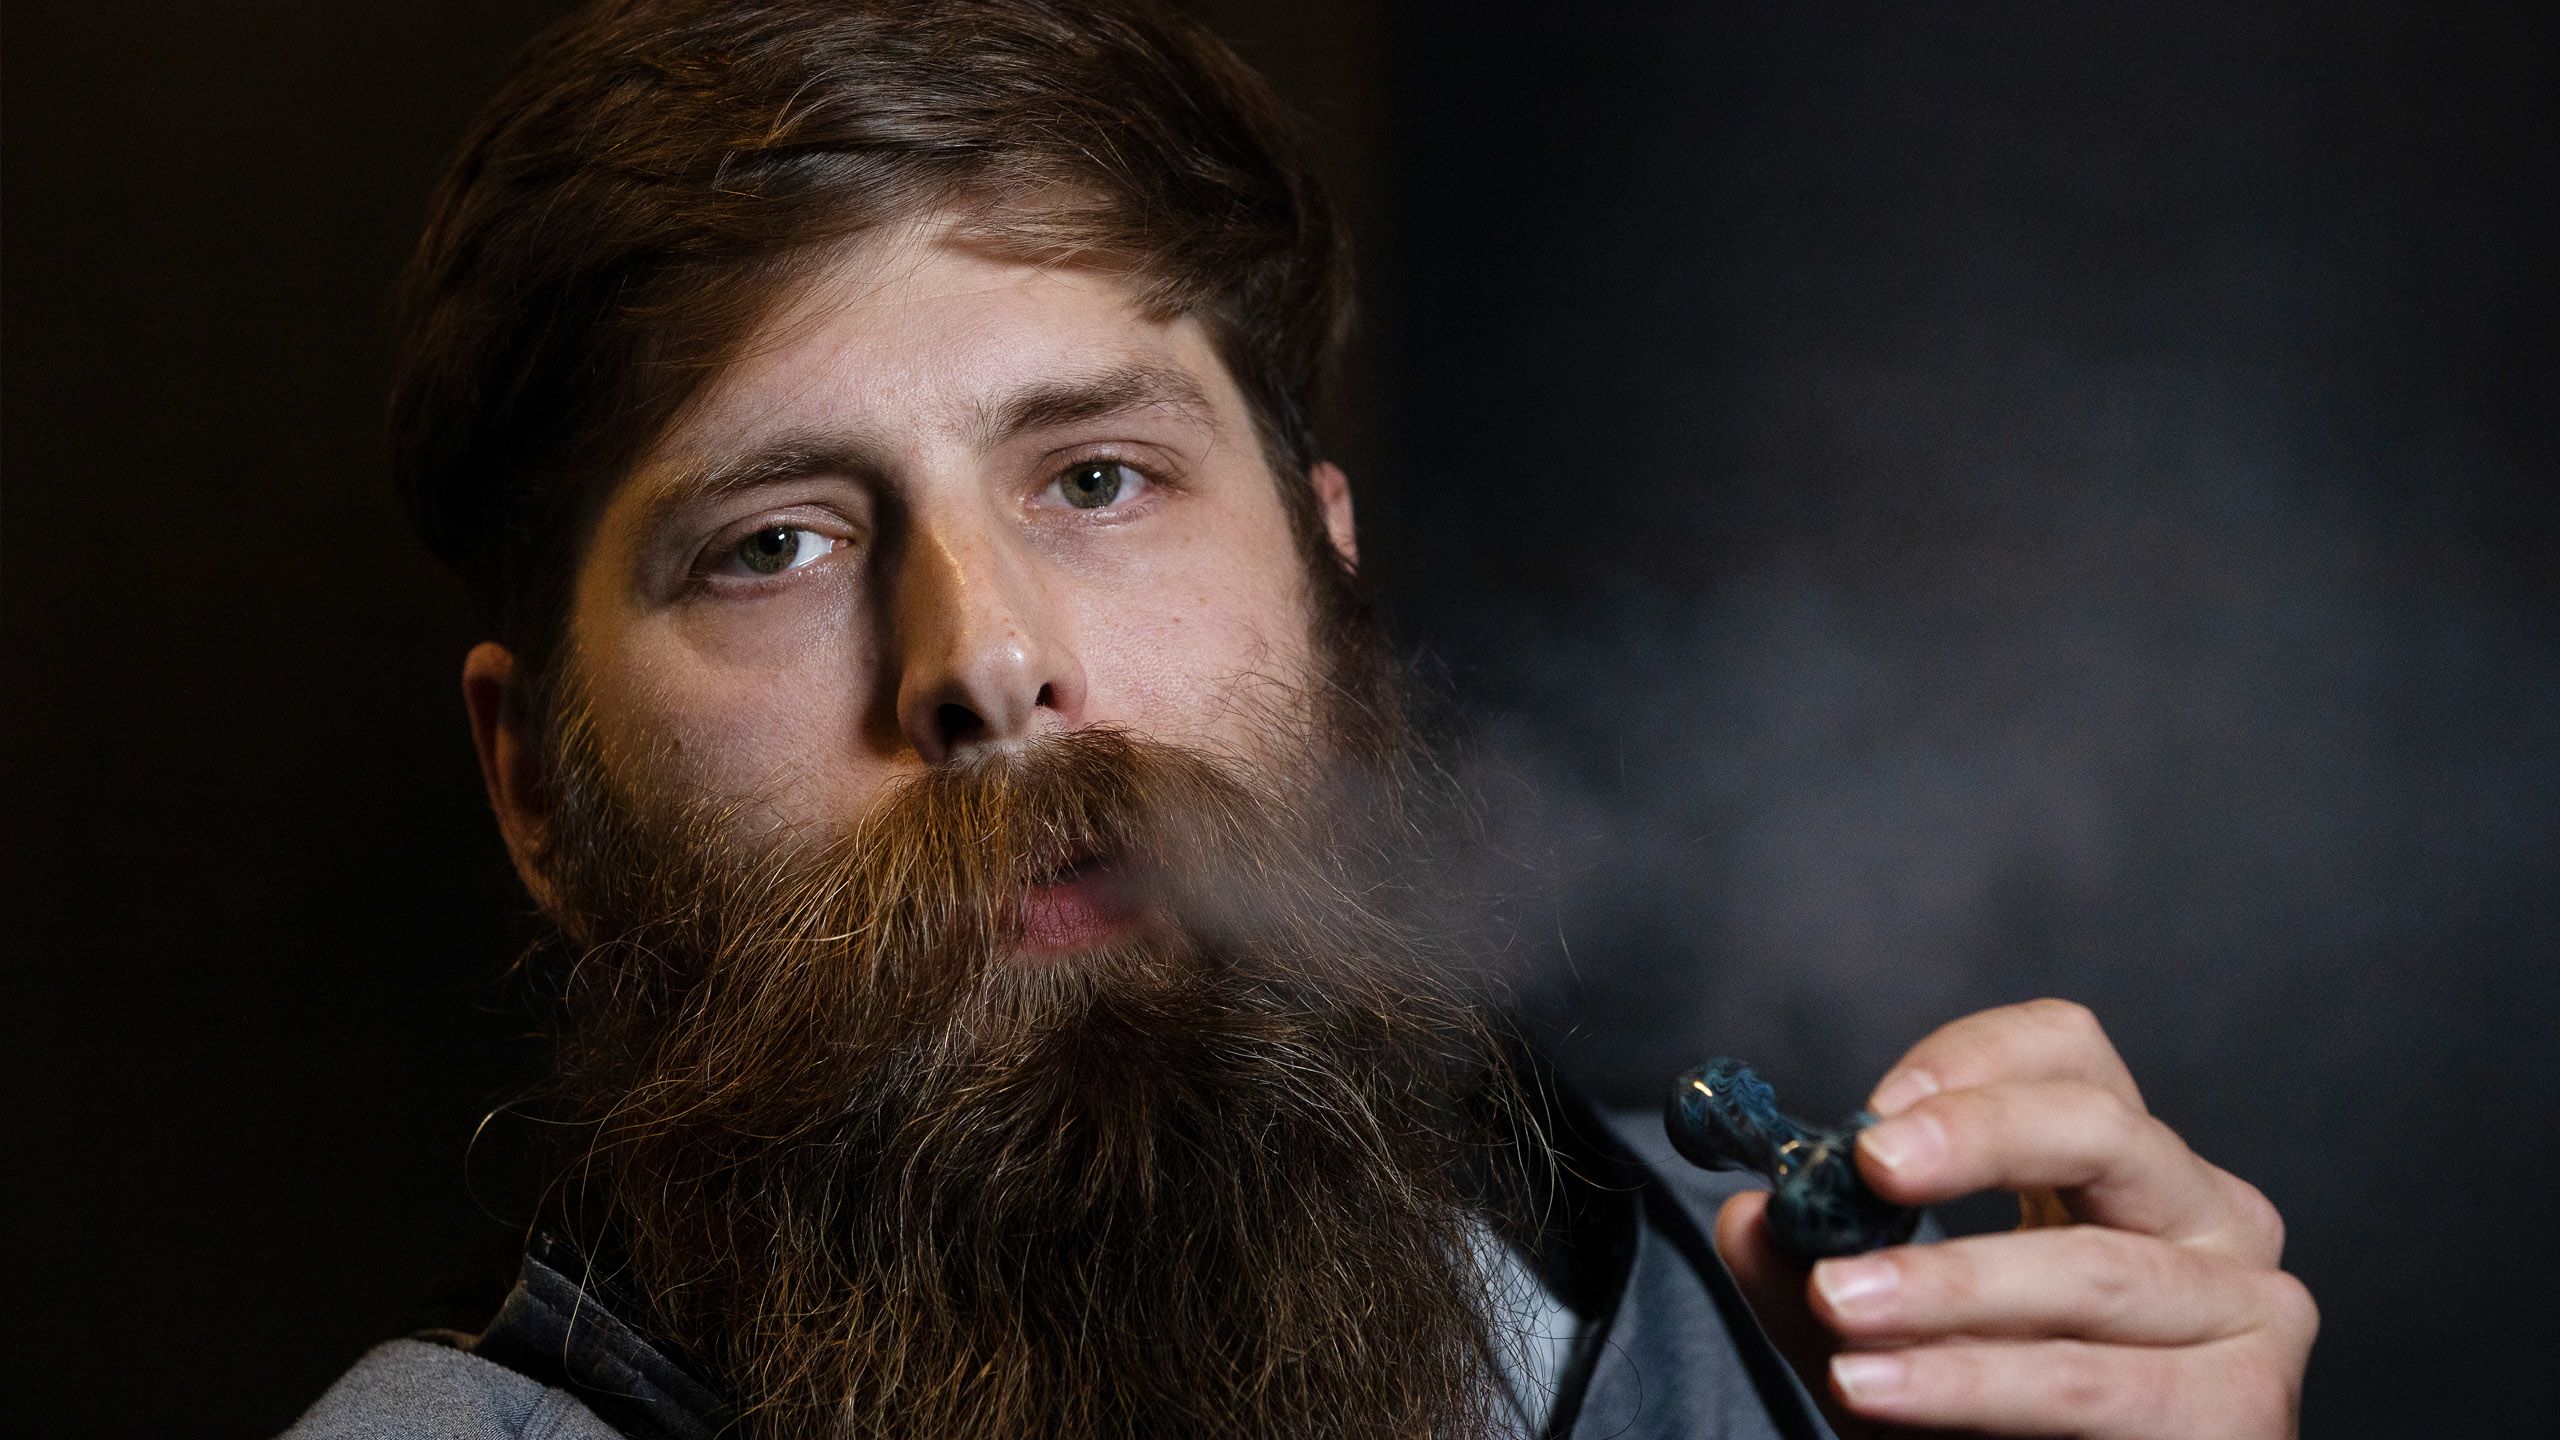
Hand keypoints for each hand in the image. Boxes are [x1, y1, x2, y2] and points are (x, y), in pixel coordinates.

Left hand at [1713, 999, 2317, 1437]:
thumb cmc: (1990, 1421)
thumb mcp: (1895, 1334)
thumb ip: (1821, 1275)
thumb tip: (1749, 1219)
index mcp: (2124, 1171)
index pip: (2068, 1053)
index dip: (1973, 1062)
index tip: (1873, 1114)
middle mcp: (2208, 1219)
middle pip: (2103, 1129)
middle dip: (1978, 1139)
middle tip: (1868, 1167)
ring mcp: (2246, 1309)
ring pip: (2090, 1271)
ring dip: (1948, 1288)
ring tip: (1841, 1304)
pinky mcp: (2244, 1407)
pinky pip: (2091, 1383)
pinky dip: (1973, 1384)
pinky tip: (1882, 1390)